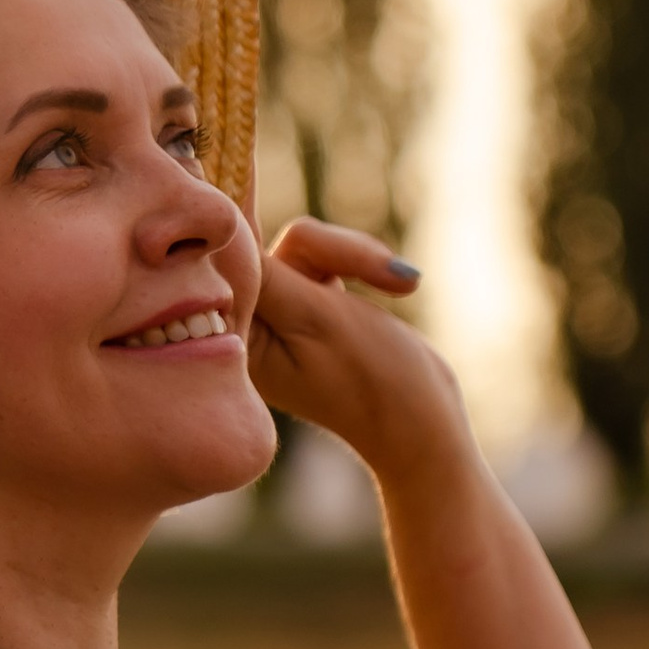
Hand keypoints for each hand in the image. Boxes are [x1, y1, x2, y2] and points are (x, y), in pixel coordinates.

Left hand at [246, 217, 471, 487]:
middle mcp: (250, 325)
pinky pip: (327, 256)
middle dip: (334, 251)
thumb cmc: (372, 375)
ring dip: (358, 257)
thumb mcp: (312, 317)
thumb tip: (221, 231)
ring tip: (403, 286)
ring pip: (306, 246)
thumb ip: (265, 270)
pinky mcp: (310, 304)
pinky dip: (363, 265)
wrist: (426, 420)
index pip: (234, 260)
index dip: (259, 229)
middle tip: (388, 274)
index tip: (290, 236)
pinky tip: (399, 287)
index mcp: (236, 336)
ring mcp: (281, 314)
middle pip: (274, 244)